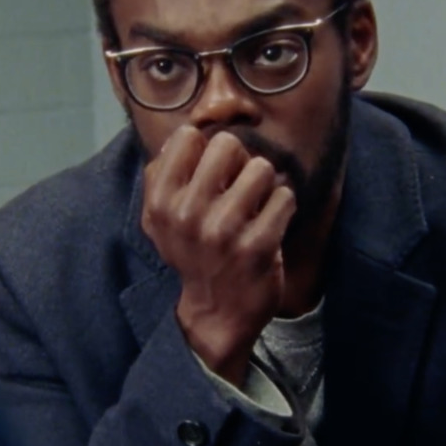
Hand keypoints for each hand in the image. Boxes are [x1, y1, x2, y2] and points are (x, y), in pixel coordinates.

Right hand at [142, 126, 296, 386]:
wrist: (217, 312)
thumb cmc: (194, 254)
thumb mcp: (160, 218)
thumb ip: (163, 173)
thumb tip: (187, 133)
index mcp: (160, 202)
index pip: (188, 136)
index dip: (206, 150)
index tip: (212, 176)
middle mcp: (187, 214)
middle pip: (227, 144)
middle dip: (239, 162)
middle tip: (239, 188)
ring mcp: (223, 231)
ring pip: (262, 167)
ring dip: (265, 185)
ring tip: (255, 207)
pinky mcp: (257, 246)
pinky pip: (285, 197)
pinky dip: (283, 206)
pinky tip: (270, 224)